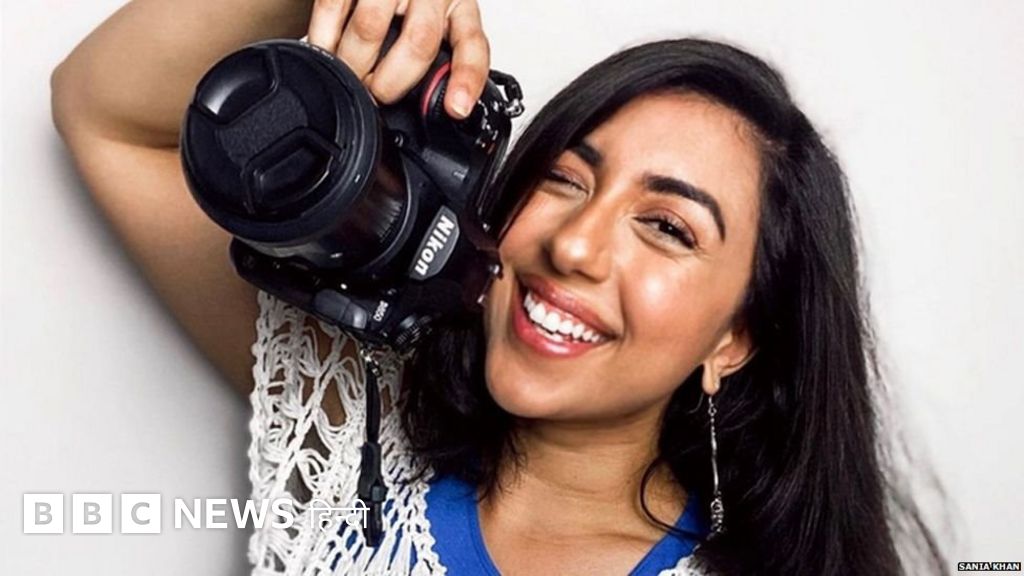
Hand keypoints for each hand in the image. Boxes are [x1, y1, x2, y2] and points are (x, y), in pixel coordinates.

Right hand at [307, 0, 489, 118]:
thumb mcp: (440, 17)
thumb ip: (438, 54)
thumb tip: (438, 104)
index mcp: (458, 4)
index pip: (471, 42)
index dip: (465, 79)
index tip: (456, 108)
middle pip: (417, 42)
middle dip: (391, 82)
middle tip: (376, 95)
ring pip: (371, 27)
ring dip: (355, 64)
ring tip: (349, 77)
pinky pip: (333, 7)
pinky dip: (325, 38)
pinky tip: (325, 51)